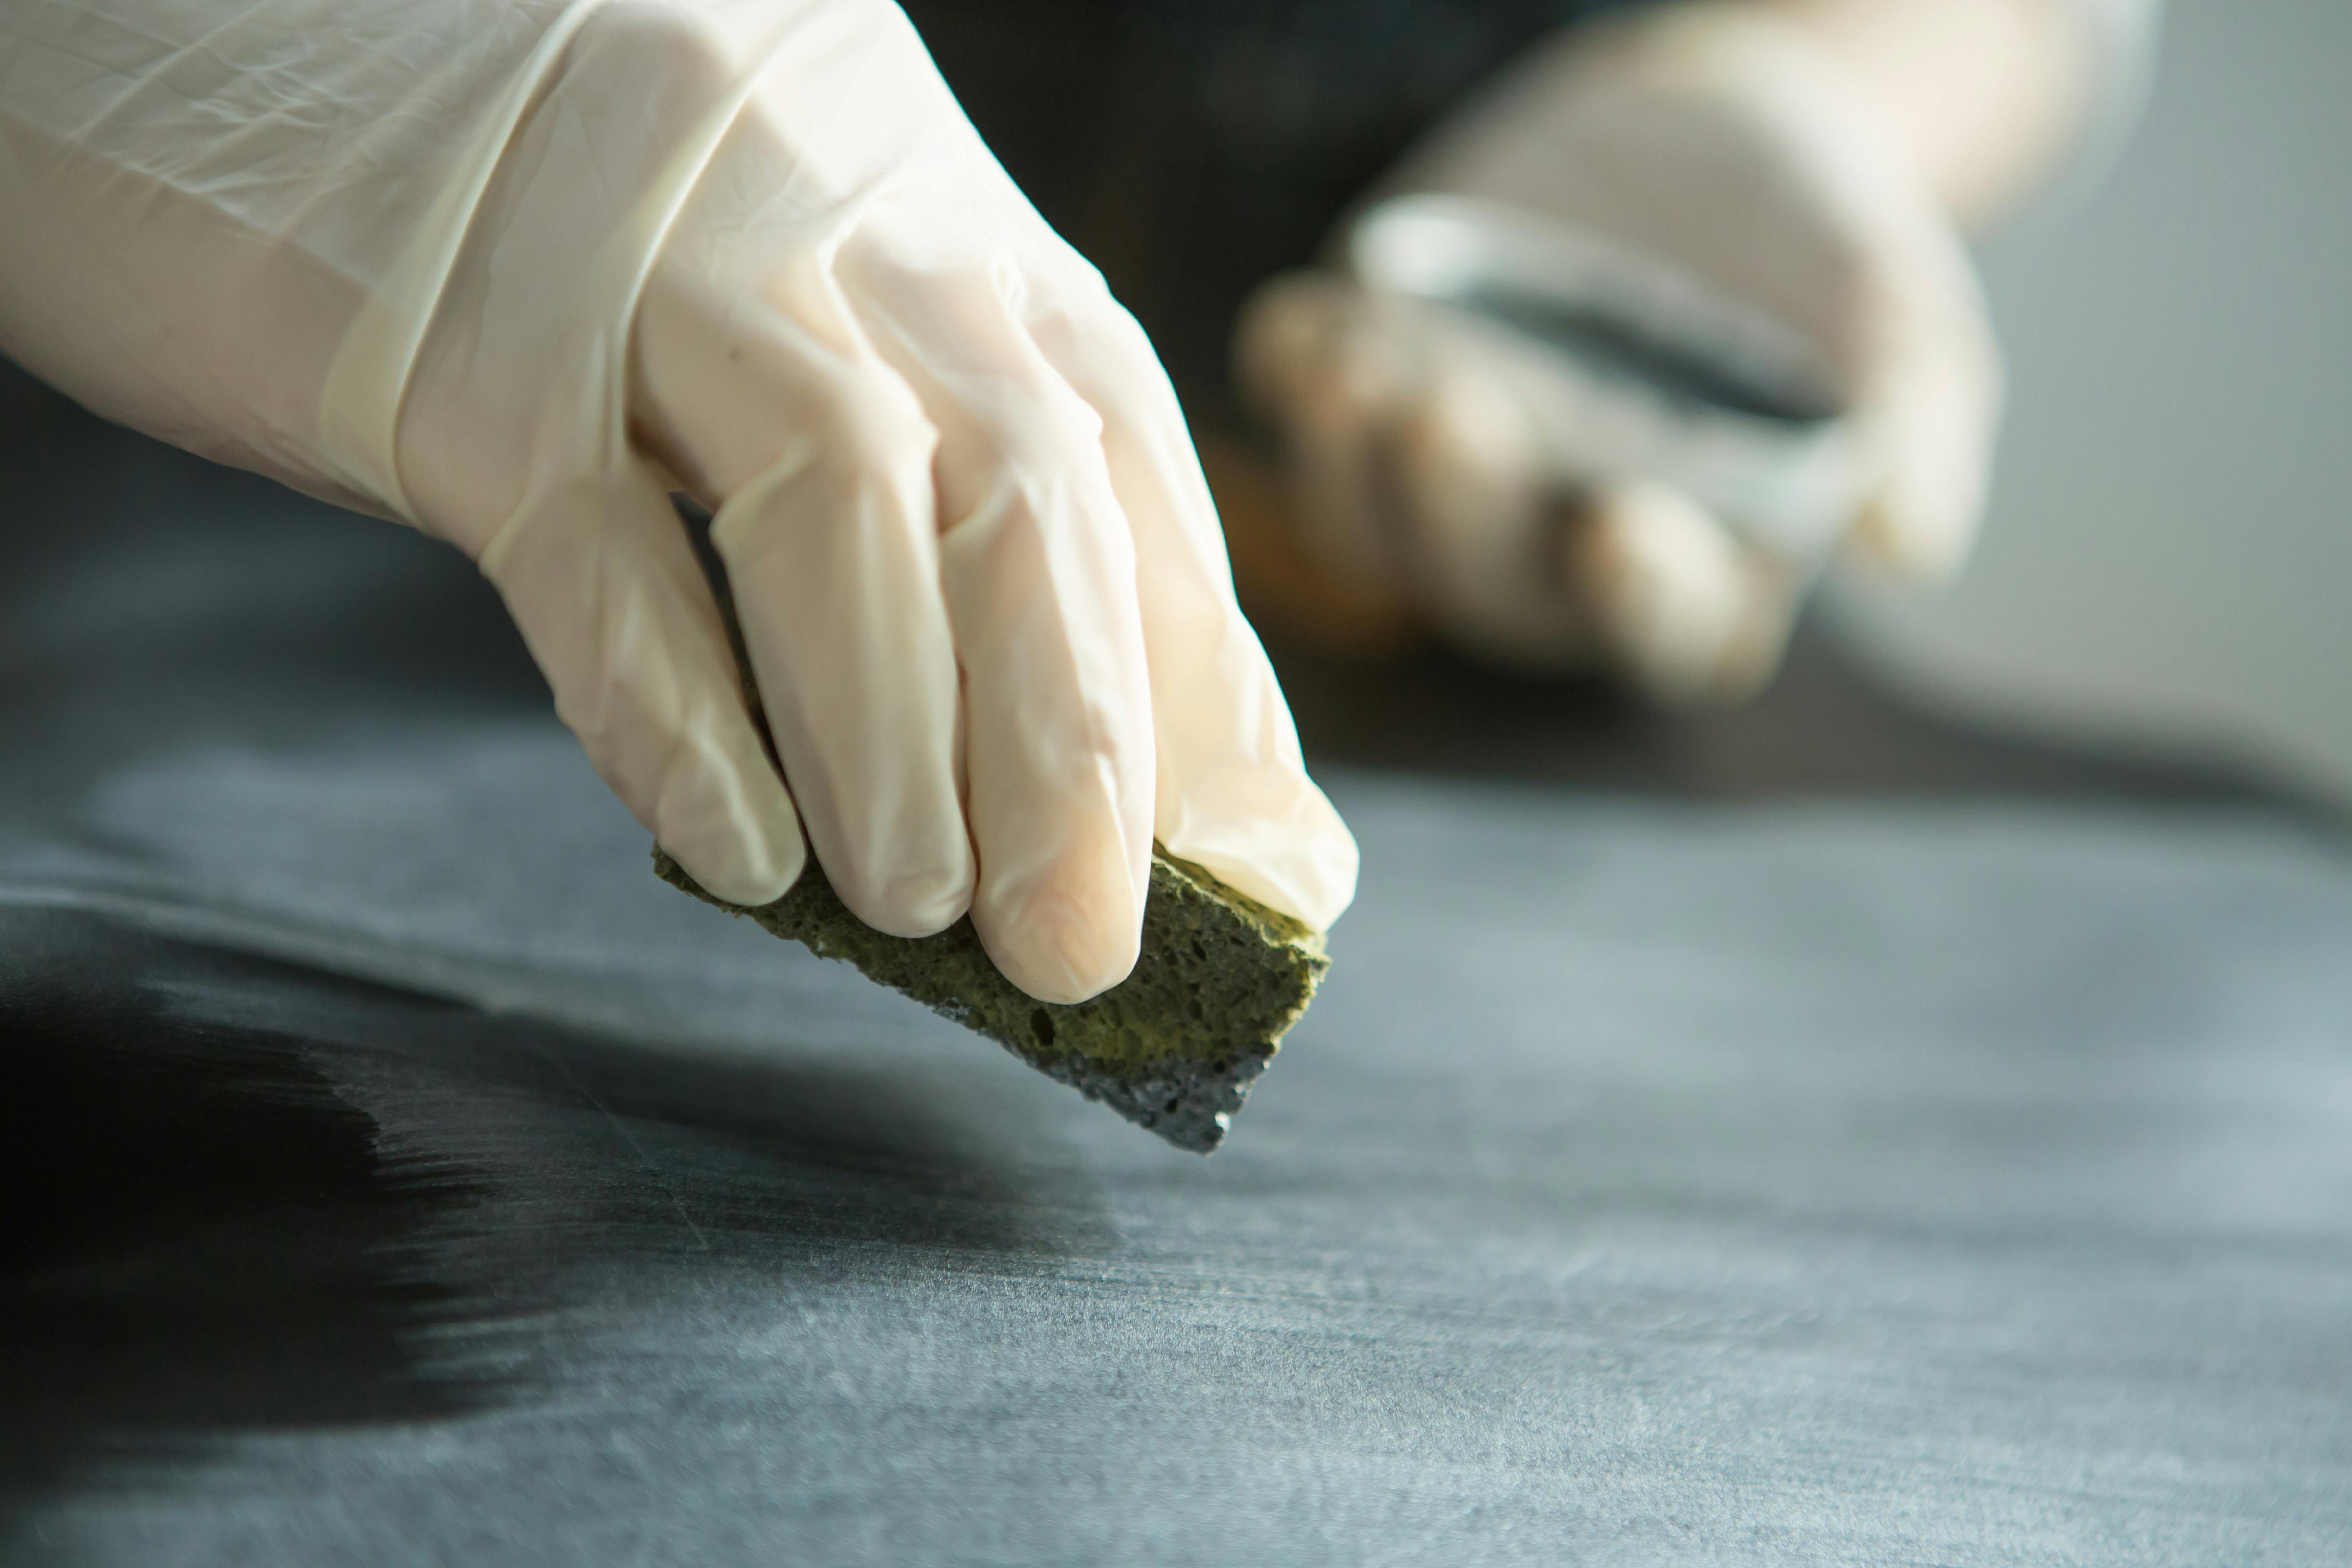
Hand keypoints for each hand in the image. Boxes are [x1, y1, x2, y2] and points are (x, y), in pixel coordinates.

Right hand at [0, 0, 1356, 1000]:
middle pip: (1023, 492)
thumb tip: (1049, 757)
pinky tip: (738, 855)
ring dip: (906, 742)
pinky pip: (594, 545)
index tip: (1262, 873)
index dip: (1203, 687)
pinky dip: (681, 718)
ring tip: (927, 917)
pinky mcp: (453, 349)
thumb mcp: (787, 288)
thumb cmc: (540, 202)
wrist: (248, 7)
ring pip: (842, 500)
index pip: (1123, 474)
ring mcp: (636, 267)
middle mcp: (823, 219)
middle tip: (1090, 949)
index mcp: (926, 217)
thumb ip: (916, 480)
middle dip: (1087, 750)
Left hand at [1235, 2, 2004, 702]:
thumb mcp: (1900, 323)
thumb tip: (1907, 546)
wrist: (1708, 133)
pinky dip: (1293, 377)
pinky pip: (1307, 417)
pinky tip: (1301, 322)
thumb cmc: (1819, 254)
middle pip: (1491, 589)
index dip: (1640, 597)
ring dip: (1353, 465)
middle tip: (1459, 417)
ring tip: (1361, 372)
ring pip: (1376, 527)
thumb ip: (1911, 427)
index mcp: (1693, 572)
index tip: (1626, 523)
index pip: (1664, 632)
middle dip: (1464, 514)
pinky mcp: (1376, 389)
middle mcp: (1551, 554)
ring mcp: (1447, 482)